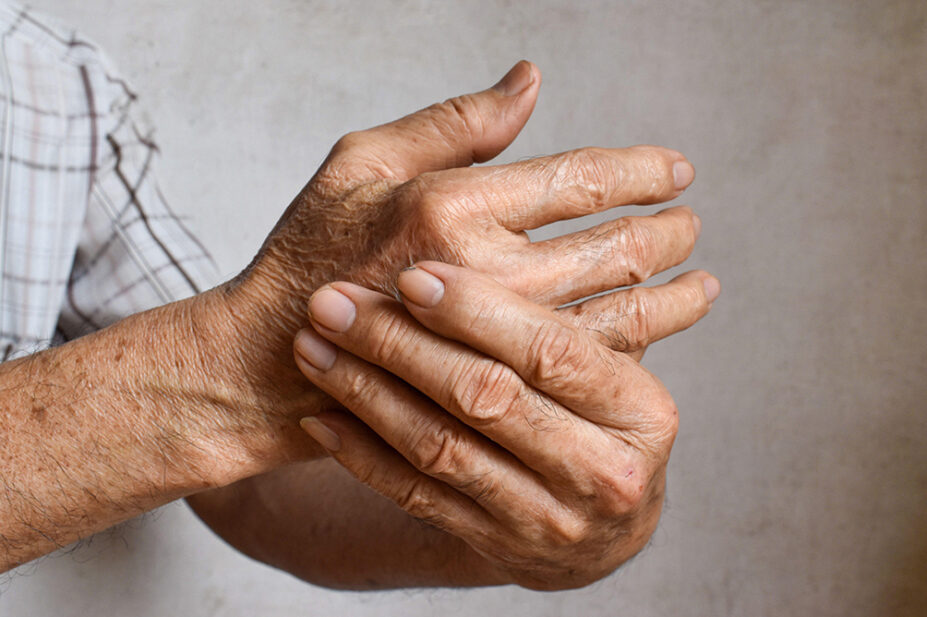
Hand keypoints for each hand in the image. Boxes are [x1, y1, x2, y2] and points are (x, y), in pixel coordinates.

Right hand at [215, 61, 703, 462]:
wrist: (271, 360)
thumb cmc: (309, 251)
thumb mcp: (361, 161)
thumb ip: (455, 121)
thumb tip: (532, 80)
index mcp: (449, 207)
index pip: (578, 177)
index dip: (639, 171)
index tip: (675, 172)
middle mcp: (480, 275)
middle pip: (613, 250)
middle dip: (666, 235)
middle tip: (691, 227)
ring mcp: (491, 340)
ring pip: (614, 318)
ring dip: (671, 300)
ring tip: (702, 285)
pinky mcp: (491, 387)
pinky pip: (578, 370)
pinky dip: (629, 348)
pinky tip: (652, 334)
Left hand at [291, 262, 718, 589]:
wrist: (603, 527)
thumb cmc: (600, 412)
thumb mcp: (619, 356)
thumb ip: (583, 275)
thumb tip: (515, 125)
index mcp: (639, 409)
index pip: (553, 347)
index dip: (478, 309)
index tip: (411, 274)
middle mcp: (601, 473)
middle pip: (488, 397)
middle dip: (400, 346)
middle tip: (332, 303)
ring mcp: (546, 519)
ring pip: (440, 448)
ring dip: (367, 392)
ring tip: (314, 345)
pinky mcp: (495, 546)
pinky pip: (415, 497)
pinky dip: (363, 453)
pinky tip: (322, 413)